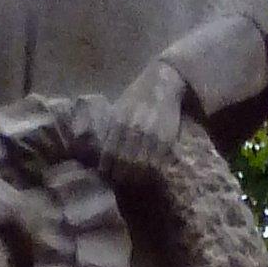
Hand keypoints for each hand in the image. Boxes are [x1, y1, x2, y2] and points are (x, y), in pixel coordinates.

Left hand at [100, 60, 188, 178]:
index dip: (107, 170)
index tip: (108, 176)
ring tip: (134, 182)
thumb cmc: (137, 96)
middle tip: (121, 182)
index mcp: (119, 123)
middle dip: (121, 177)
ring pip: (141, 166)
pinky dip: (152, 172)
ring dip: (137, 178)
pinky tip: (149, 175)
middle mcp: (134, 130)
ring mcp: (151, 135)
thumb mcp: (120, 108)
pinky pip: (157, 163)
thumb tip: (101, 151)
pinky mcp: (166, 139)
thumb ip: (112, 128)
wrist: (162, 83)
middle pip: (124, 163)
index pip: (110, 154)